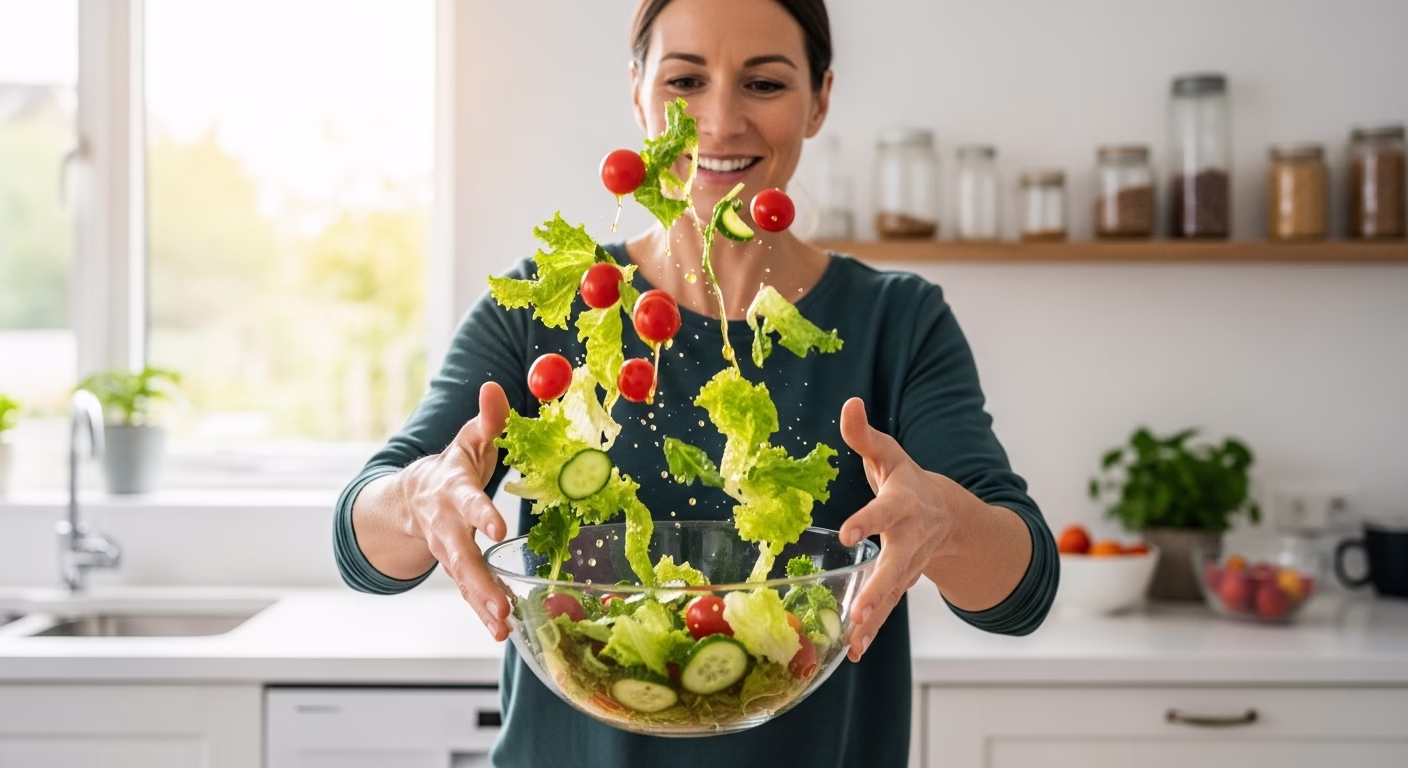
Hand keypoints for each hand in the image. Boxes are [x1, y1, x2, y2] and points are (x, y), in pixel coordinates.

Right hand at [398, 381, 512, 640]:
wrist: (412, 498)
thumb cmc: (452, 467)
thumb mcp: (469, 440)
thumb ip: (487, 419)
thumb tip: (495, 387)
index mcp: (452, 491)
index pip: (467, 501)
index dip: (479, 513)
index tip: (494, 526)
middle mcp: (445, 526)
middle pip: (460, 555)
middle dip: (478, 581)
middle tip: (499, 604)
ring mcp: (447, 551)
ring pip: (462, 581)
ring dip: (481, 605)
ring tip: (502, 627)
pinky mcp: (456, 569)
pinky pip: (468, 594)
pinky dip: (482, 614)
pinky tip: (502, 633)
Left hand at [837, 397, 967, 661]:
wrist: (949, 516)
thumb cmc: (909, 481)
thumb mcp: (889, 455)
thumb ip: (865, 435)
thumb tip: (848, 404)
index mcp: (903, 504)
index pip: (883, 511)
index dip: (866, 521)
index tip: (846, 535)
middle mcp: (910, 538)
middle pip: (896, 565)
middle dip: (880, 588)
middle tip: (862, 610)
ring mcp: (909, 565)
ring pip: (893, 594)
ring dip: (876, 618)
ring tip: (856, 640)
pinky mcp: (902, 583)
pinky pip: (888, 608)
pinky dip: (873, 631)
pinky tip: (855, 650)